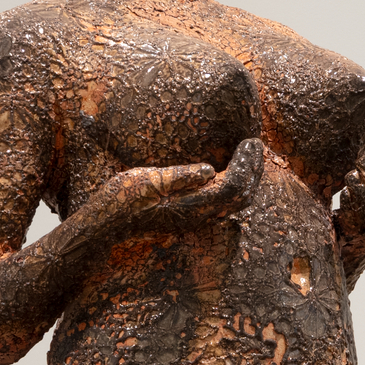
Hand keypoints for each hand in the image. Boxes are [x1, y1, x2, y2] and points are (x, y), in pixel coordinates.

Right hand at [89, 137, 263, 238]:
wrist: (107, 223)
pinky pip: (222, 202)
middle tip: (257, 144)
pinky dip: (235, 184)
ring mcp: (196, 218)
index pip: (233, 186)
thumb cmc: (123, 199)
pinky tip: (232, 170)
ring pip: (234, 202)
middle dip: (253, 170)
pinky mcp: (190, 215)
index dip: (246, 164)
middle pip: (240, 196)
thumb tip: (209, 170)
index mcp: (192, 206)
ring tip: (250, 154)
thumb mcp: (149, 180)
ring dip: (247, 178)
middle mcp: (199, 216)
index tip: (251, 141)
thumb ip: (180, 177)